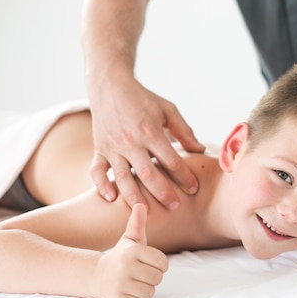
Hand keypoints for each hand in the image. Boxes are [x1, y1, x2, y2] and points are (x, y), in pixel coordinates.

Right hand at [89, 77, 204, 208]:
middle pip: (147, 173)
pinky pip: (96, 171)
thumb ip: (184, 131)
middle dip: (163, 192)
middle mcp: (130, 141)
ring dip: (134, 196)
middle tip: (175, 206)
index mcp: (150, 131)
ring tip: (145, 212)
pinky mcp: (99, 149)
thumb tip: (200, 151)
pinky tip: (111, 199)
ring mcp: (112, 146)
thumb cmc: (143, 99)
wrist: (109, 85)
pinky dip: (101, 185)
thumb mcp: (167, 110)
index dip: (184, 176)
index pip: (171, 159)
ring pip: (122, 177)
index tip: (194, 188)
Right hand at [95, 203, 168, 297]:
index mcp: (133, 251)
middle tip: (140, 273)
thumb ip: (137, 223)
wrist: (99, 275)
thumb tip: (140, 204)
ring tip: (133, 282)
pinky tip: (128, 292)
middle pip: (158, 279)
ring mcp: (119, 284)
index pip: (163, 263)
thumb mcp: (131, 239)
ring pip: (149, 292)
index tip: (148, 263)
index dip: (159, 265)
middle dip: (152, 277)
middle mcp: (125, 267)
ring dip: (145, 289)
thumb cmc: (122, 256)